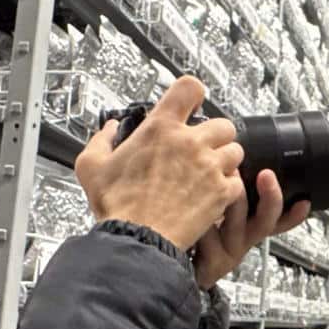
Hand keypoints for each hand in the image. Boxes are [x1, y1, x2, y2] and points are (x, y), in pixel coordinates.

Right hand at [76, 77, 244, 251]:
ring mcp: (209, 166)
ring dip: (224, 160)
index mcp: (160, 128)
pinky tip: (213, 195)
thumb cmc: (117, 206)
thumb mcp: (92, 166)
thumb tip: (109, 129)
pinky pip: (237, 181)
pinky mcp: (221, 191)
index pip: (190, 88)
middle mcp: (190, 142)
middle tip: (201, 149)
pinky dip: (228, 187)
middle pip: (222, 123)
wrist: (137, 239)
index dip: (193, 94)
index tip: (191, 105)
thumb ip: (100, 140)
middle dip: (215, 135)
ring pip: (235, 150)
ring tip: (208, 173)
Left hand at [193, 169, 310, 288]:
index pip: (277, 220)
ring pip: (237, 224)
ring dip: (232, 199)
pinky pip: (209, 237)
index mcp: (247, 229)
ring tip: (224, 176)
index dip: (293, 214)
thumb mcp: (213, 215)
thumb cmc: (192, 236)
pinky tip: (188, 209)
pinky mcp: (211, 263)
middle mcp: (242, 241)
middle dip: (271, 197)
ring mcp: (228, 253)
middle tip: (267, 174)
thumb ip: (223, 192)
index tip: (304, 202)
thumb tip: (229, 161)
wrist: (173, 272)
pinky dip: (200, 220)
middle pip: (266, 221)